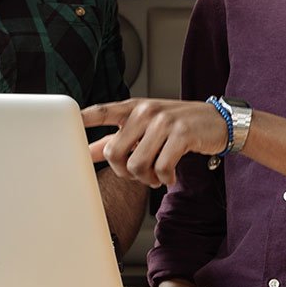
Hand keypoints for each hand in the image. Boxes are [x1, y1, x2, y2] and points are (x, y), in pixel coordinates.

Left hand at [81, 98, 229, 188]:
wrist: (217, 122)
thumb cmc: (177, 126)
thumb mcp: (145, 127)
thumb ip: (116, 138)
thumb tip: (86, 151)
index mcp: (133, 107)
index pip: (101, 111)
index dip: (82, 120)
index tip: (67, 127)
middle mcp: (146, 111)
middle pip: (114, 151)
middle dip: (123, 171)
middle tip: (137, 174)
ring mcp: (164, 122)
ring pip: (137, 163)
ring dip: (146, 178)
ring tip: (155, 176)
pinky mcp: (181, 135)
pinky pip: (161, 168)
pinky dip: (164, 179)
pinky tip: (169, 176)